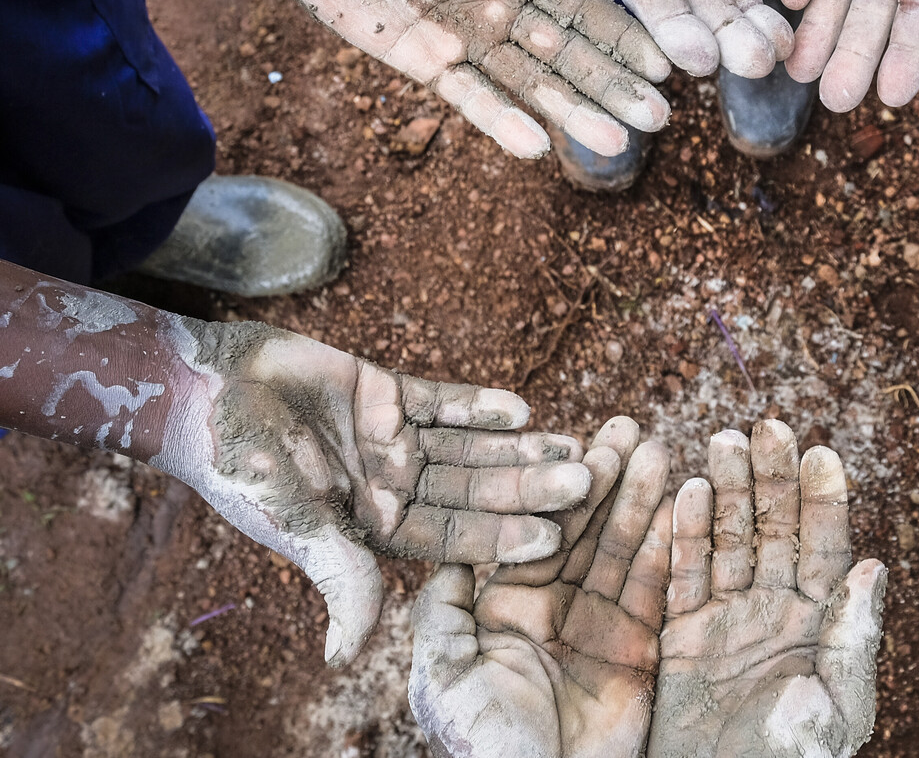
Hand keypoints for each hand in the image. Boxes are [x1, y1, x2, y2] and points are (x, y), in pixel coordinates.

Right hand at [182, 321, 592, 664]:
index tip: (555, 536)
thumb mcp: (295, 524)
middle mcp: (392, 489)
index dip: (502, 538)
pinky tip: (523, 408)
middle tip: (586, 480)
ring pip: (469, 449)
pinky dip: (480, 406)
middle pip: (473, 493)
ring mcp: (392, 442)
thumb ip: (338, 576)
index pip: (453, 541)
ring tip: (571, 442)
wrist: (201, 393)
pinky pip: (443, 402)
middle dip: (526, 489)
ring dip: (517, 448)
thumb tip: (346, 657)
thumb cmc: (240, 467)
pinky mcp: (386, 394)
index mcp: (375, 530)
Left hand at [220, 0, 672, 159]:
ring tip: (615, 145)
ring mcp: (460, 35)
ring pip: (527, 81)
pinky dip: (499, 121)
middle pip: (566, 52)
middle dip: (612, 85)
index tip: (668, 62)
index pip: (579, 2)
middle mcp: (495, 1)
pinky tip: (536, 149)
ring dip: (570, 112)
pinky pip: (467, 96)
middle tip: (661, 120)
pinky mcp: (419, 61)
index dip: (622, 33)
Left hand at [411, 418, 674, 757]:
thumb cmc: (483, 749)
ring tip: (661, 452)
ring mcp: (601, 628)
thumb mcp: (444, 678)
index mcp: (503, 608)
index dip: (554, 490)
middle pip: (584, 532)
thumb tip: (444, 553)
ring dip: (643, 503)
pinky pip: (660, 592)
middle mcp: (554, 610)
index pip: (532, 535)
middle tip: (629, 430)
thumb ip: (442, 613)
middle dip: (606, 481)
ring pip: (625, 552)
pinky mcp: (642, 651)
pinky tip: (687, 506)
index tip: (575, 443)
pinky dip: (674, 550)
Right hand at [648, 420, 886, 757]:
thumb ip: (852, 636)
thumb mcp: (837, 705)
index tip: (819, 451)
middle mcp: (777, 613)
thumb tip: (875, 564)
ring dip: (727, 491)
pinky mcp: (682, 640)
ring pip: (728, 541)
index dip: (823, 499)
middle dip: (771, 477)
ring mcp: (728, 622)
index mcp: (823, 625)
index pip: (827, 547)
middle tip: (765, 425)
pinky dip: (683, 535)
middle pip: (774, 529)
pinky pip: (683, 576)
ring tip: (722, 440)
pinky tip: (687, 490)